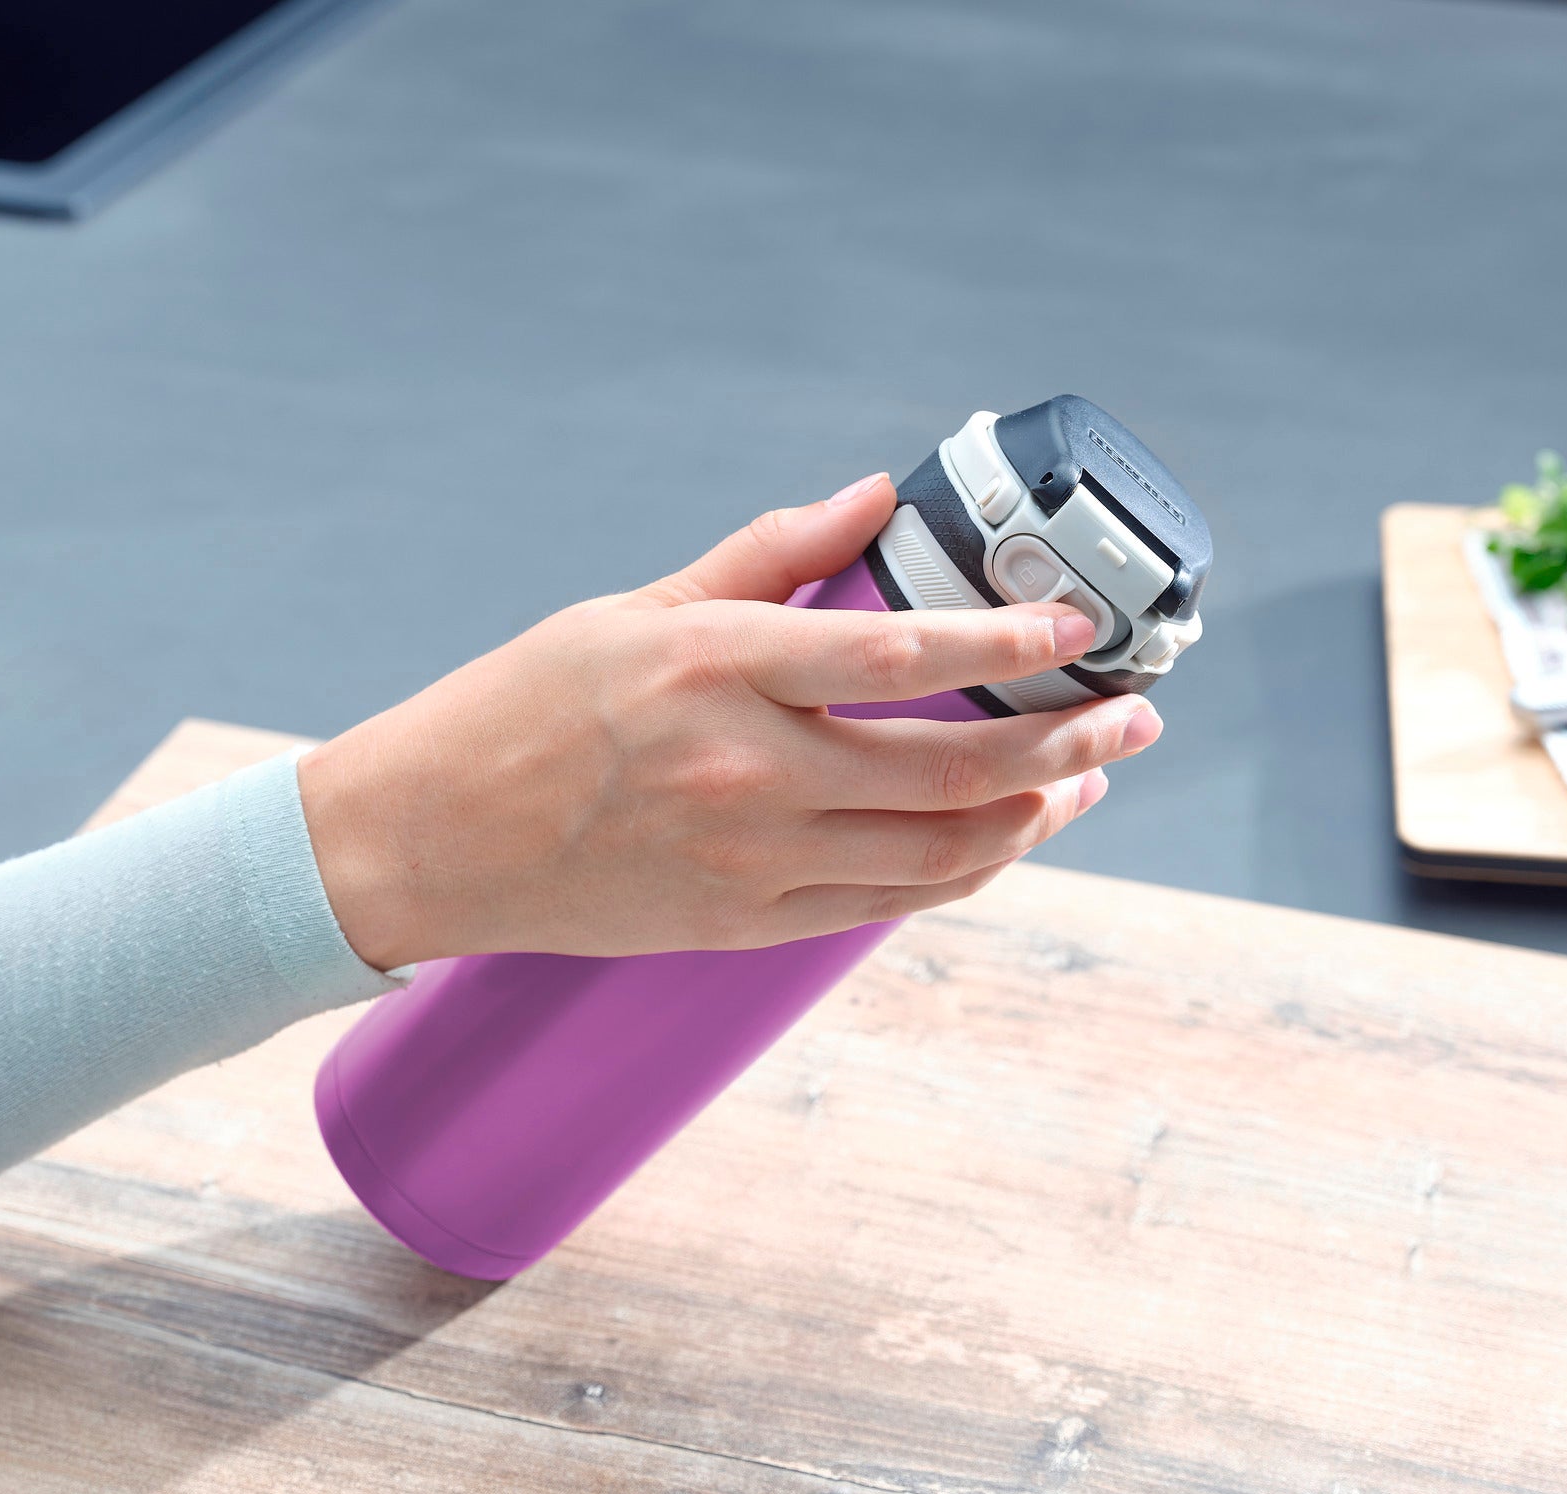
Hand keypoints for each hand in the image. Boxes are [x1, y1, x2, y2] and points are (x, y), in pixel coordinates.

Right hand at [297, 474, 1163, 969]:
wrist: (430, 841)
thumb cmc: (524, 707)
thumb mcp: (635, 607)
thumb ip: (766, 553)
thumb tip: (871, 495)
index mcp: (716, 669)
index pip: (900, 655)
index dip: (1009, 642)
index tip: (1080, 626)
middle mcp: (745, 772)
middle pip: (952, 769)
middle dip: (1068, 741)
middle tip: (1135, 714)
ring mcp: (749, 861)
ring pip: (939, 853)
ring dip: (1035, 815)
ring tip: (1089, 775)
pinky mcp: (745, 924)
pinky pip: (888, 903)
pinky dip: (963, 870)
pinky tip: (1003, 835)